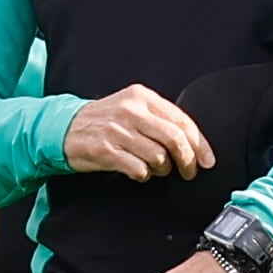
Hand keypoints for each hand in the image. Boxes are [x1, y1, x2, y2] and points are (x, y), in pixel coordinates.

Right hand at [67, 87, 212, 182]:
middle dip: (188, 160)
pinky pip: (139, 169)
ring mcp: (117, 130)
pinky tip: (139, 172)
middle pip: (174, 139)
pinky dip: (144, 175)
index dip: (200, 144)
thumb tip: (194, 143)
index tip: (207, 161)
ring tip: (155, 169)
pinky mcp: (106, 150)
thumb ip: (160, 119)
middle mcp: (131, 110)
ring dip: (162, 169)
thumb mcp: (132, 108)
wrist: (65, 128)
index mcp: (142, 97)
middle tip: (189, 172)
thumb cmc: (105, 121)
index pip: (181, 121)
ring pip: (158, 157)